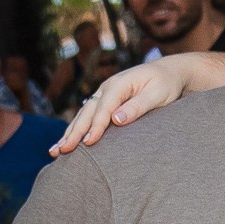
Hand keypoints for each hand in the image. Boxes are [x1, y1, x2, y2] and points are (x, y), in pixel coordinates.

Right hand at [52, 56, 196, 153]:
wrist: (168, 72)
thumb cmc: (166, 84)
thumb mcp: (157, 94)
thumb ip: (137, 106)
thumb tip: (116, 120)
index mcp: (118, 84)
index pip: (103, 108)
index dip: (96, 127)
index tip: (89, 143)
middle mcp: (106, 88)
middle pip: (86, 113)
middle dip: (74, 132)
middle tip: (63, 150)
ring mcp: (103, 94)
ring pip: (82, 115)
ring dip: (69, 133)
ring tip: (56, 151)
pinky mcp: (104, 101)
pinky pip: (87, 116)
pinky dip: (76, 129)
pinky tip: (66, 141)